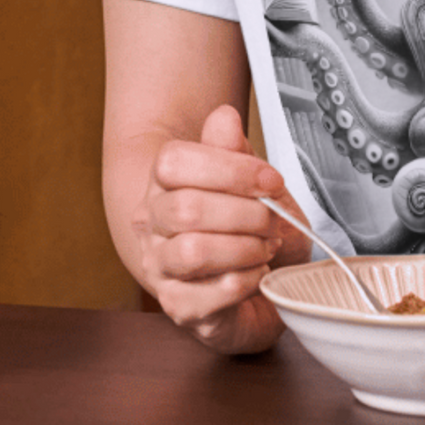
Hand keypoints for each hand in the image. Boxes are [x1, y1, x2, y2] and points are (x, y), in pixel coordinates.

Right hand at [131, 105, 310, 355]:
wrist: (258, 281)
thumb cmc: (250, 227)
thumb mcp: (253, 181)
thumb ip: (235, 149)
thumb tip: (225, 117)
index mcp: (164, 182)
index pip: (175, 162)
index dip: (231, 169)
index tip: (271, 181)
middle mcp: (151, 224)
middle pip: (187, 208)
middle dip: (246, 213)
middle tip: (273, 220)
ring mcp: (160, 268)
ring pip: (193, 252)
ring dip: (245, 248)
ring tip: (266, 247)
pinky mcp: (179, 308)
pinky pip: (211, 294)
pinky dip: (246, 281)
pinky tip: (256, 274)